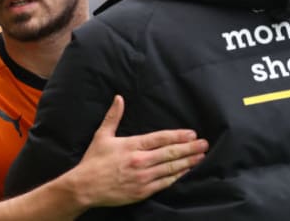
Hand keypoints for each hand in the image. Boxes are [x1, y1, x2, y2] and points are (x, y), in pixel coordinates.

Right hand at [68, 95, 207, 208]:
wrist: (85, 187)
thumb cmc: (93, 161)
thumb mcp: (102, 135)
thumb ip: (113, 116)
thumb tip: (119, 98)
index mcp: (132, 145)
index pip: (160, 139)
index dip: (178, 136)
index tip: (192, 134)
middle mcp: (140, 161)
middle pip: (170, 153)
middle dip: (189, 148)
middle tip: (204, 144)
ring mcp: (142, 177)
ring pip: (170, 168)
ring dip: (187, 162)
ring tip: (201, 157)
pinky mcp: (142, 191)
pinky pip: (165, 183)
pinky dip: (177, 177)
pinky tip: (186, 172)